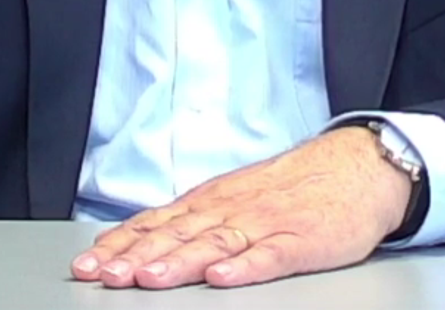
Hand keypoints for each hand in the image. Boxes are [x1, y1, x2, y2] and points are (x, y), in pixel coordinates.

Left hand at [70, 126, 412, 289]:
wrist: (356, 167)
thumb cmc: (293, 187)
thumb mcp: (236, 196)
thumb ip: (194, 220)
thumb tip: (143, 240)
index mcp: (212, 201)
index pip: (156, 222)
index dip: (120, 243)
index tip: (88, 262)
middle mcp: (230, 209)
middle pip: (176, 235)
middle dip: (135, 256)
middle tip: (104, 274)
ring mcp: (266, 224)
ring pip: (214, 244)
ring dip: (178, 262)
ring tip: (149, 278)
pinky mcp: (301, 241)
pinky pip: (269, 256)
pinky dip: (244, 267)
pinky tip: (222, 277)